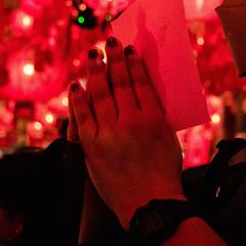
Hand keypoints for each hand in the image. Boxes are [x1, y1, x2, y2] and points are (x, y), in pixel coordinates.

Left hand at [69, 37, 185, 227]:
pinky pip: (82, 116)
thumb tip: (145, 93)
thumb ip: (156, 114)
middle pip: (120, 82)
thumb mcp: (168, 137)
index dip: (134, 63)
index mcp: (154, 118)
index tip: (130, 49)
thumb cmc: (164, 172)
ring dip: (96, 71)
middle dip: (114, 59)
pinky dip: (78, 99)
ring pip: (100, 94)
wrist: (149, 203)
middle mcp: (131, 121)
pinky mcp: (92, 146)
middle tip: (111, 41)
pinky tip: (77, 85)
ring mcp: (109, 133)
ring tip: (94, 54)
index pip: (141, 83)